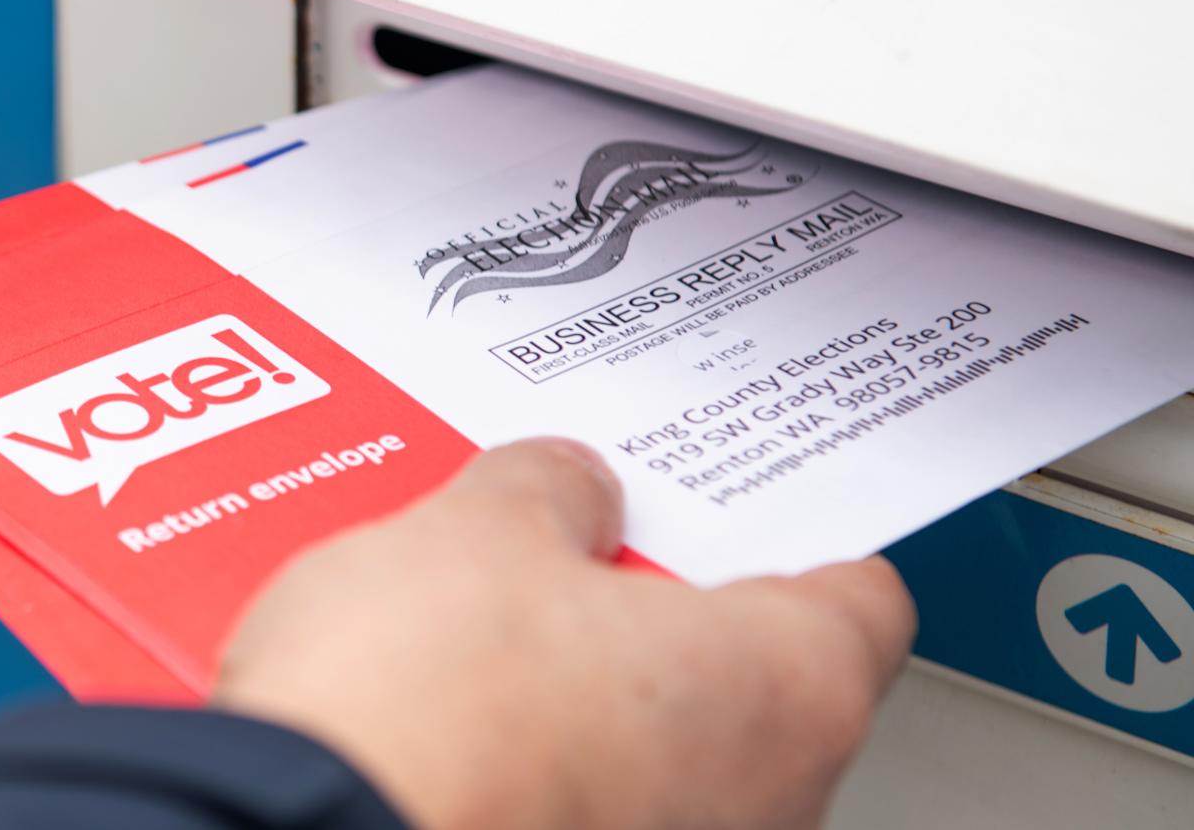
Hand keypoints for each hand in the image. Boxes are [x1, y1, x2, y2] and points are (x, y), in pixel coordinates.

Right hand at [214, 438, 914, 829]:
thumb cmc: (424, 717)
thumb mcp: (477, 529)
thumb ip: (548, 489)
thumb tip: (563, 488)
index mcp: (786, 689)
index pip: (860, 596)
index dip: (790, 530)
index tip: (738, 502)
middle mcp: (765, 803)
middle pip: (750, 676)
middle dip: (654, 607)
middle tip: (566, 543)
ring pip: (659, 750)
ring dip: (586, 689)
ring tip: (473, 624)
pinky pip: (583, 805)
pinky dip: (535, 763)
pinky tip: (443, 712)